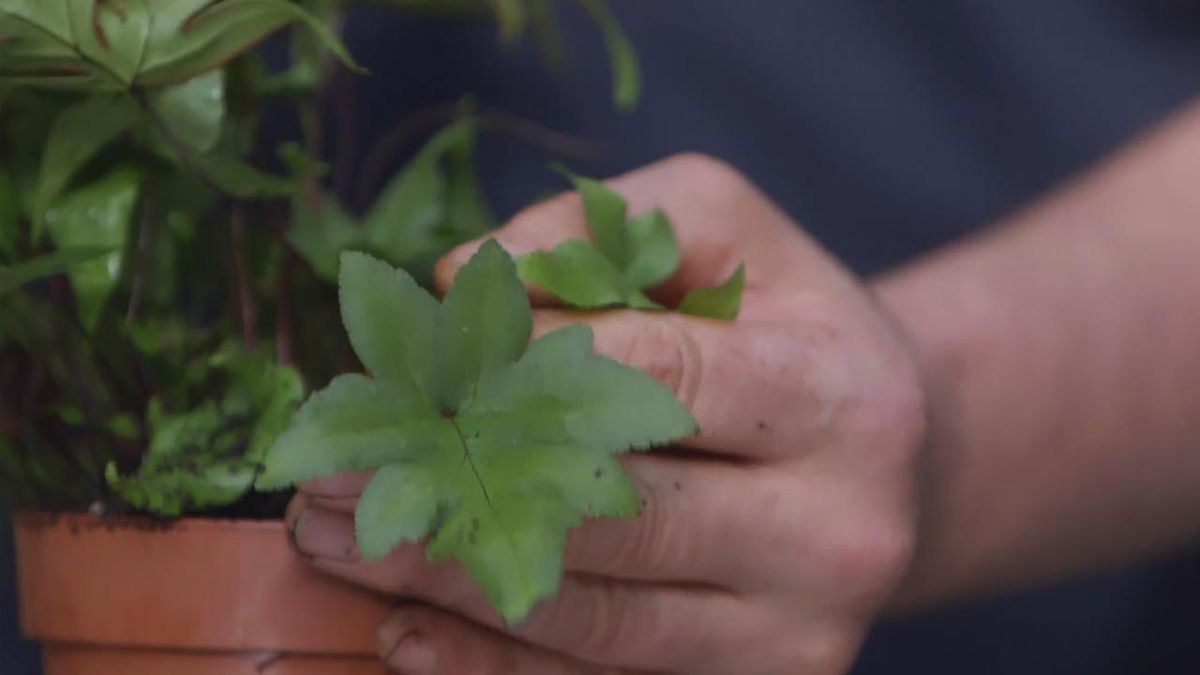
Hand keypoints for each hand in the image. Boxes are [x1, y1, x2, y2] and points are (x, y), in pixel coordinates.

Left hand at [286, 154, 926, 674]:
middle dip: (456, 485)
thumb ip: (601, 230)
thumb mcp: (729, 234)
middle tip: (327, 471)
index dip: (531, 369)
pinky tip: (404, 632)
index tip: (419, 367)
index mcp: (839, 397)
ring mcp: (798, 626)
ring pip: (600, 618)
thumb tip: (461, 279)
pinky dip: (495, 667)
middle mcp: (837, 527)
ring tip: (332, 543)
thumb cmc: (788, 330)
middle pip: (622, 515)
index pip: (667, 381)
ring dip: (446, 582)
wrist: (886, 462)